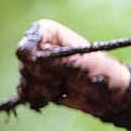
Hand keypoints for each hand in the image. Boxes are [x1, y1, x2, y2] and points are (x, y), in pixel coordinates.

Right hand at [16, 19, 130, 115]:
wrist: (105, 93)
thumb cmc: (99, 71)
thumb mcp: (81, 62)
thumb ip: (57, 58)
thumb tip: (34, 57)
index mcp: (47, 32)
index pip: (26, 47)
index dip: (36, 60)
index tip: (53, 66)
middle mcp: (37, 46)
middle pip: (24, 66)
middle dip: (43, 77)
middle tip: (62, 78)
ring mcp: (34, 65)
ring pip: (25, 81)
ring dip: (45, 89)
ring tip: (63, 84)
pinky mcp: (33, 83)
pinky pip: (25, 94)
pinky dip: (41, 98)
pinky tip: (56, 94)